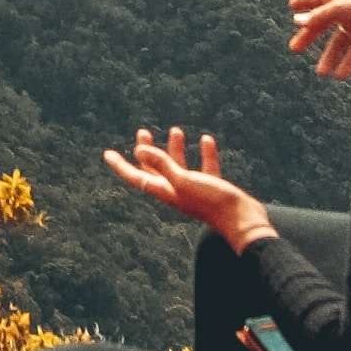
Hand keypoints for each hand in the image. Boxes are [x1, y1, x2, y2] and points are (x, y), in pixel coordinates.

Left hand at [102, 126, 273, 249]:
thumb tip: (139, 151)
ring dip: (176, 148)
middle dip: (148, 151)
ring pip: (181, 166)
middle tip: (141, 131)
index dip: (120, 166)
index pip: (136, 177)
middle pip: (156, 169)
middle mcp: (178, 192)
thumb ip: (162, 165)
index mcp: (166, 192)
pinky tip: (206, 140)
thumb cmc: (212, 202)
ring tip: (175, 129)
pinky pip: (206, 167)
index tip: (107, 154)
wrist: (244, 220)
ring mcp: (196, 191)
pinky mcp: (214, 188)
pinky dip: (205, 154)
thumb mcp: (183, 180)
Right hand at [287, 0, 350, 80]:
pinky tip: (340, 75)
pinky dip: (348, 63)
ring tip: (321, 73)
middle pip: (323, 23)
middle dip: (309, 36)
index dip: (304, 1)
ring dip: (330, 57)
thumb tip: (297, 20)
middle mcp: (346, 9)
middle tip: (294, 48)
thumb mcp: (339, 9)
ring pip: (339, 42)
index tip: (291, 5)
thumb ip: (318, 16)